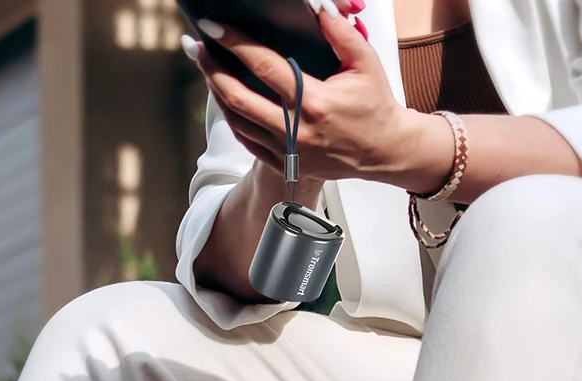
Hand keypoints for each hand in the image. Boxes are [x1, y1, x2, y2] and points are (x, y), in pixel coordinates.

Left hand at [183, 7, 435, 185]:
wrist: (385, 151)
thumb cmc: (375, 105)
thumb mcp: (366, 65)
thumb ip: (342, 34)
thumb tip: (316, 10)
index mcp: (314, 103)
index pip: (264, 66)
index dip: (234, 43)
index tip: (212, 25)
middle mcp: (297, 131)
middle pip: (238, 96)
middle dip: (211, 67)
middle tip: (196, 46)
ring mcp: (289, 152)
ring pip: (237, 120)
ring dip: (216, 91)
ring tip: (207, 67)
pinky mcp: (286, 165)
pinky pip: (247, 140)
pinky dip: (232, 117)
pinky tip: (224, 97)